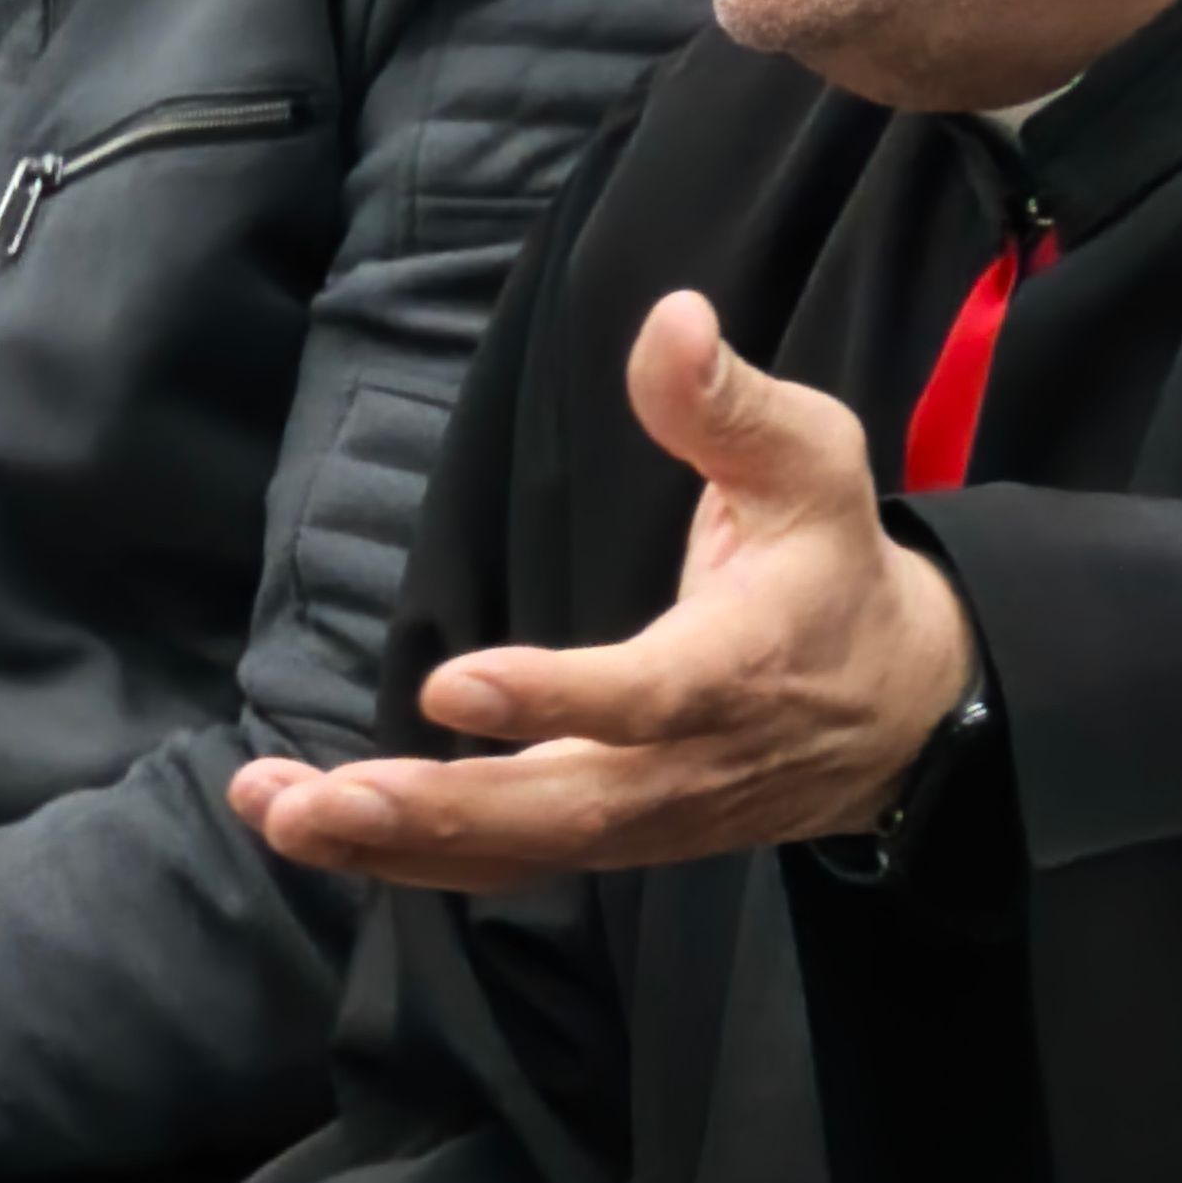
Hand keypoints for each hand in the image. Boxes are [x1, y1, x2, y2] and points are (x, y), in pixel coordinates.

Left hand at [228, 290, 976, 891]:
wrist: (900, 712)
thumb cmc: (833, 567)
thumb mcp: (813, 463)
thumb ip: (729, 403)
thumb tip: (670, 319)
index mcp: (740, 666)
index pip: (648, 698)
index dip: (555, 699)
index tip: (455, 687)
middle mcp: (688, 763)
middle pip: (562, 811)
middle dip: (438, 810)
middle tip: (325, 800)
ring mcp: (647, 816)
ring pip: (522, 851)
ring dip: (397, 844)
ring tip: (281, 811)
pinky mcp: (613, 838)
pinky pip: (508, 863)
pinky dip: (410, 858)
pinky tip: (316, 825)